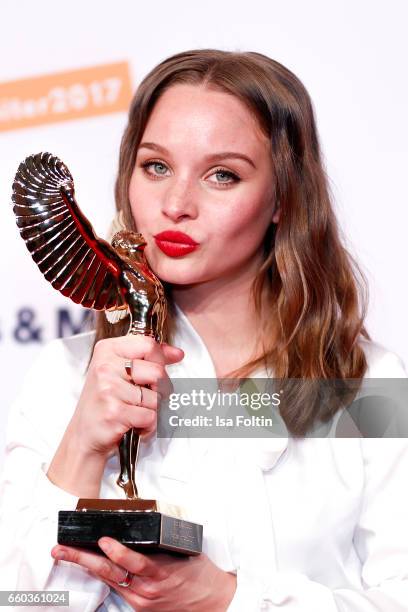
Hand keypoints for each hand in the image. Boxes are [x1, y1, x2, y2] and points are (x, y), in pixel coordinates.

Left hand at [51, 538, 236, 610]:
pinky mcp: (140, 607)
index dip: (117, 552)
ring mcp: (142, 600)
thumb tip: (140, 525)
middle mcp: (147, 589)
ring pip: (109, 580)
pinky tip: (90, 566)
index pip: (134, 562)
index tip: (104, 540)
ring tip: (67, 554)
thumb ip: (161, 541)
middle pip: (110, 573)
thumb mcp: (184, 551)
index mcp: (162, 572)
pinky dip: (103, 575)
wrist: (213, 601)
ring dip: (87, 566)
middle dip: (82, 559)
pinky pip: (118, 588)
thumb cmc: (200, 573)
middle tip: (61, 549)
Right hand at [67, 335, 183, 456]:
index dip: (161, 360)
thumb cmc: (102, 404)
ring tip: (134, 411)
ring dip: (152, 410)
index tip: (159, 368)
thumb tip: (176, 353)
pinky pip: (151, 417)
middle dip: (160, 389)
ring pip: (157, 397)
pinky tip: (133, 423)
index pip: (149, 345)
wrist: (84, 436)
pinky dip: (148, 425)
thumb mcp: (121, 372)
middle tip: (144, 397)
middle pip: (158, 371)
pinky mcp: (115, 412)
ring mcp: (109, 389)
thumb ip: (150, 358)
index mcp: (107, 350)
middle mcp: (106, 367)